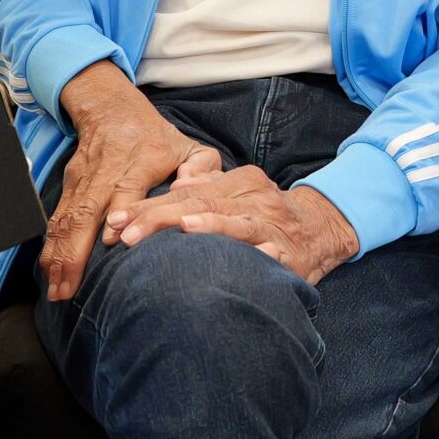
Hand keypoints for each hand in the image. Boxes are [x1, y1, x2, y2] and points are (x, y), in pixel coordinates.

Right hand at [44, 62, 219, 301]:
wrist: (111, 109)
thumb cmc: (155, 137)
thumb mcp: (187, 144)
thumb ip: (202, 166)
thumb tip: (194, 187)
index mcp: (136, 164)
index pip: (124, 189)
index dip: (117, 214)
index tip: (112, 242)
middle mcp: (104, 174)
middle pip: (86, 213)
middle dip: (76, 253)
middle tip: (71, 288)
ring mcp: (83, 181)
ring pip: (66, 220)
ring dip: (59, 256)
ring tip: (57, 289)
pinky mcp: (69, 185)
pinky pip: (57, 219)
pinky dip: (51, 246)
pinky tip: (49, 271)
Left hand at [111, 168, 359, 284]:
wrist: (323, 228)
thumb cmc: (267, 215)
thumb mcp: (237, 192)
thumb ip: (205, 186)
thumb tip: (174, 185)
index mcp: (237, 182)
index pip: (184, 194)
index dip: (148, 207)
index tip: (115, 220)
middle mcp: (254, 199)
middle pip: (201, 206)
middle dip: (161, 219)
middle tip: (126, 234)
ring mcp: (272, 225)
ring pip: (237, 224)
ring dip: (210, 226)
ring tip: (182, 229)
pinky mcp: (291, 254)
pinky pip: (273, 252)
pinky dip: (260, 253)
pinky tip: (247, 255)